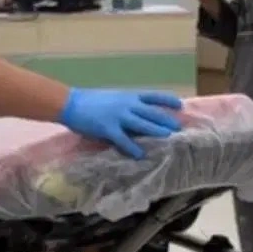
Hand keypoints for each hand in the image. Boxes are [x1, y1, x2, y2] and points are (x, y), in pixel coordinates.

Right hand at [59, 89, 183, 158]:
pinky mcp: (108, 128)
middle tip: (179, 127)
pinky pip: (123, 139)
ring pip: (142, 124)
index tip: (180, 105)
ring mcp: (118, 116)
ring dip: (156, 131)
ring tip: (168, 138)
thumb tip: (141, 116)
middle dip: (166, 119)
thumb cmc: (92, 101)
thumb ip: (128, 107)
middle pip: (152, 112)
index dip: (167, 100)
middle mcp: (127, 104)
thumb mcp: (114, 99)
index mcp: (129, 96)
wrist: (71, 103)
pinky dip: (133, 148)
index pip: (153, 96)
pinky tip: (140, 155)